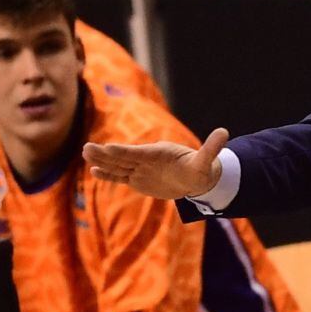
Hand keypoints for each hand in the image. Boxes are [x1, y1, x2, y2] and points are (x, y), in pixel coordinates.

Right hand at [82, 127, 228, 198]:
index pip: (139, 153)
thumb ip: (211, 148)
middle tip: (87, 148)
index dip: (125, 152)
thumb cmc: (201, 167)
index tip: (109, 148)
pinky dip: (109, 175)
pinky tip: (93, 171)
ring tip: (85, 153)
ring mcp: (141, 169)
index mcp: (159, 153)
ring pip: (118, 166)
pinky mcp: (139, 179)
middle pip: (123, 158)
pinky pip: (121, 176)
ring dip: (102, 162)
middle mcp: (147, 160)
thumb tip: (224, 132)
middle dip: (106, 154)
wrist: (196, 177)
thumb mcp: (207, 161)